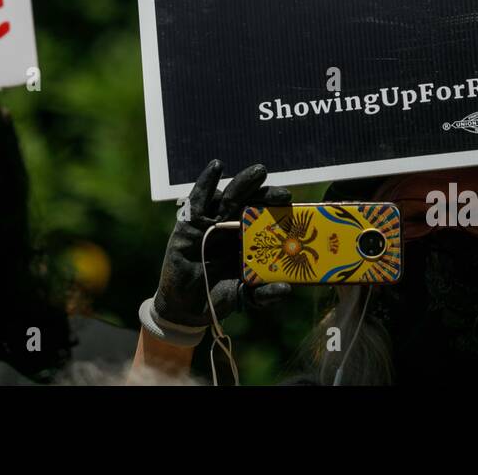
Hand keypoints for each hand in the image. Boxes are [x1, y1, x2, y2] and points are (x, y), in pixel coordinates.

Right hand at [152, 160, 292, 327]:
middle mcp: (229, 227)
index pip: (262, 217)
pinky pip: (197, 200)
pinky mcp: (188, 224)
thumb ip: (264, 294)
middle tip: (284, 191)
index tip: (291, 203)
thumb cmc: (217, 297)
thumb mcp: (245, 296)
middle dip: (265, 193)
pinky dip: (206, 182)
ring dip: (242, 182)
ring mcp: (209, 224)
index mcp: (244, 240)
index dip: (276, 209)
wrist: (186, 308)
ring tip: (259, 172)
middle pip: (248, 203)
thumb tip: (286, 289)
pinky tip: (215, 167)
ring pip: (228, 197)